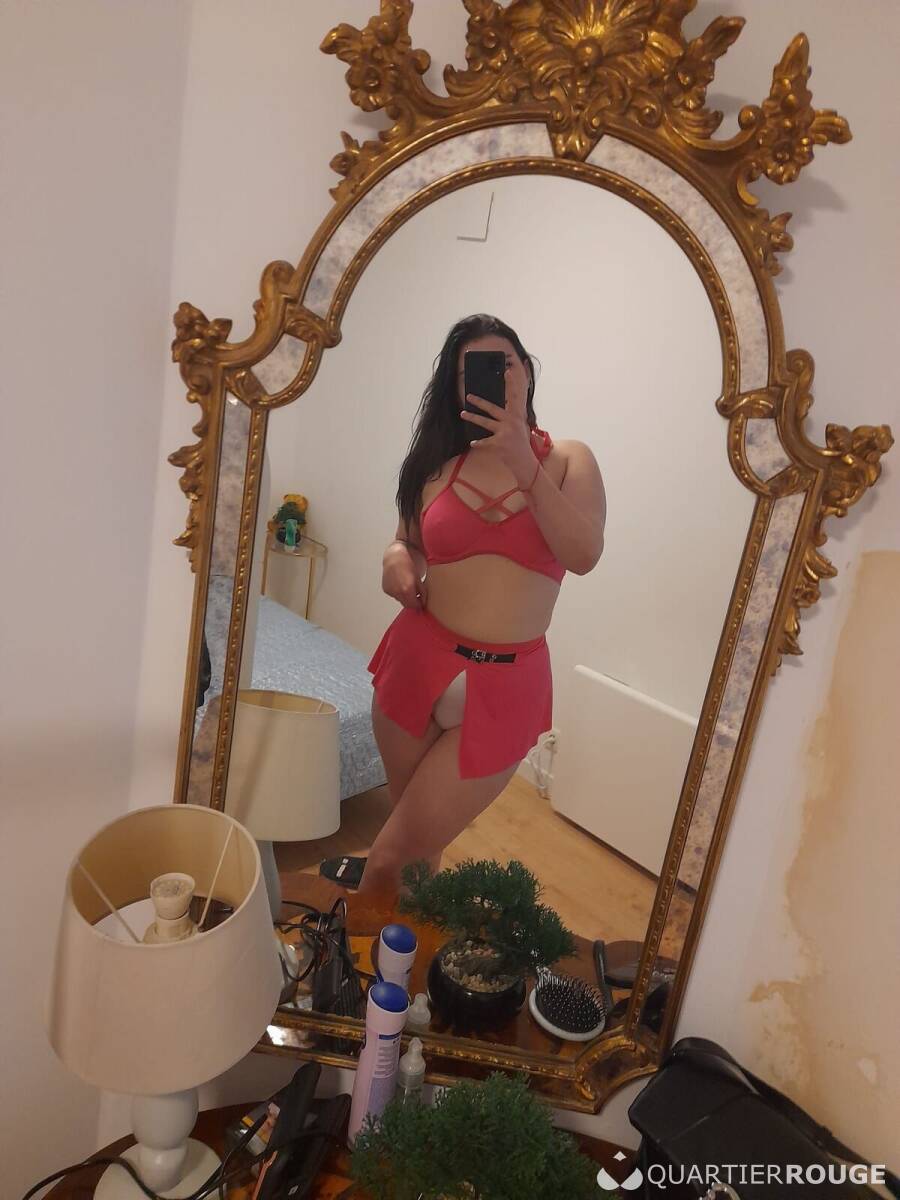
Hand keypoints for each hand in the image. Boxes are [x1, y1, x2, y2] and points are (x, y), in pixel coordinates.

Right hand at [382, 542, 426, 608]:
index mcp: (407, 589)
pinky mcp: (385, 589)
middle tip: (417, 596)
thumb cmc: (408, 563)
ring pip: (399, 600)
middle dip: (412, 602)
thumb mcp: (419, 578)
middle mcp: (397, 592)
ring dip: (404, 597)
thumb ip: (422, 592)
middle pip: (406, 604)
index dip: (419, 605)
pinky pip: (394, 595)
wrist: (395, 555)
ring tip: (408, 586)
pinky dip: (398, 592)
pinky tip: (400, 584)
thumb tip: (423, 601)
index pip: (414, 605)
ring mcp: (390, 591)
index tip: (421, 602)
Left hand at [460, 366, 534, 486]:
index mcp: (518, 415)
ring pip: (485, 422)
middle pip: (493, 408)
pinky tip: (472, 443)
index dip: (511, 383)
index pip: (515, 396)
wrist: (525, 463)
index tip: (506, 371)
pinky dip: (478, 443)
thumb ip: (513, 414)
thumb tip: (501, 405)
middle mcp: (512, 422)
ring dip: (472, 417)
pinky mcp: (499, 444)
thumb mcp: (520, 426)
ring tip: (462, 413)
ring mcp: (505, 432)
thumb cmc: (520, 443)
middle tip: (469, 395)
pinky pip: (484, 442)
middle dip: (480, 401)